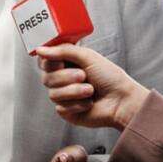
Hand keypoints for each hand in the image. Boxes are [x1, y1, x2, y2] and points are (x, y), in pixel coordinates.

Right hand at [35, 44, 149, 128]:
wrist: (122, 100)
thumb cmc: (109, 77)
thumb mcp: (87, 56)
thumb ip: (63, 50)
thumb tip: (40, 49)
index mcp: (66, 63)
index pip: (44, 61)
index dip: (48, 62)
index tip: (61, 62)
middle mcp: (62, 79)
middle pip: (46, 77)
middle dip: (66, 77)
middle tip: (83, 75)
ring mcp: (63, 96)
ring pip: (53, 94)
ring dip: (75, 91)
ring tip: (91, 90)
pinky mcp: (66, 111)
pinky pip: (61, 107)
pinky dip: (78, 104)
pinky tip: (89, 103)